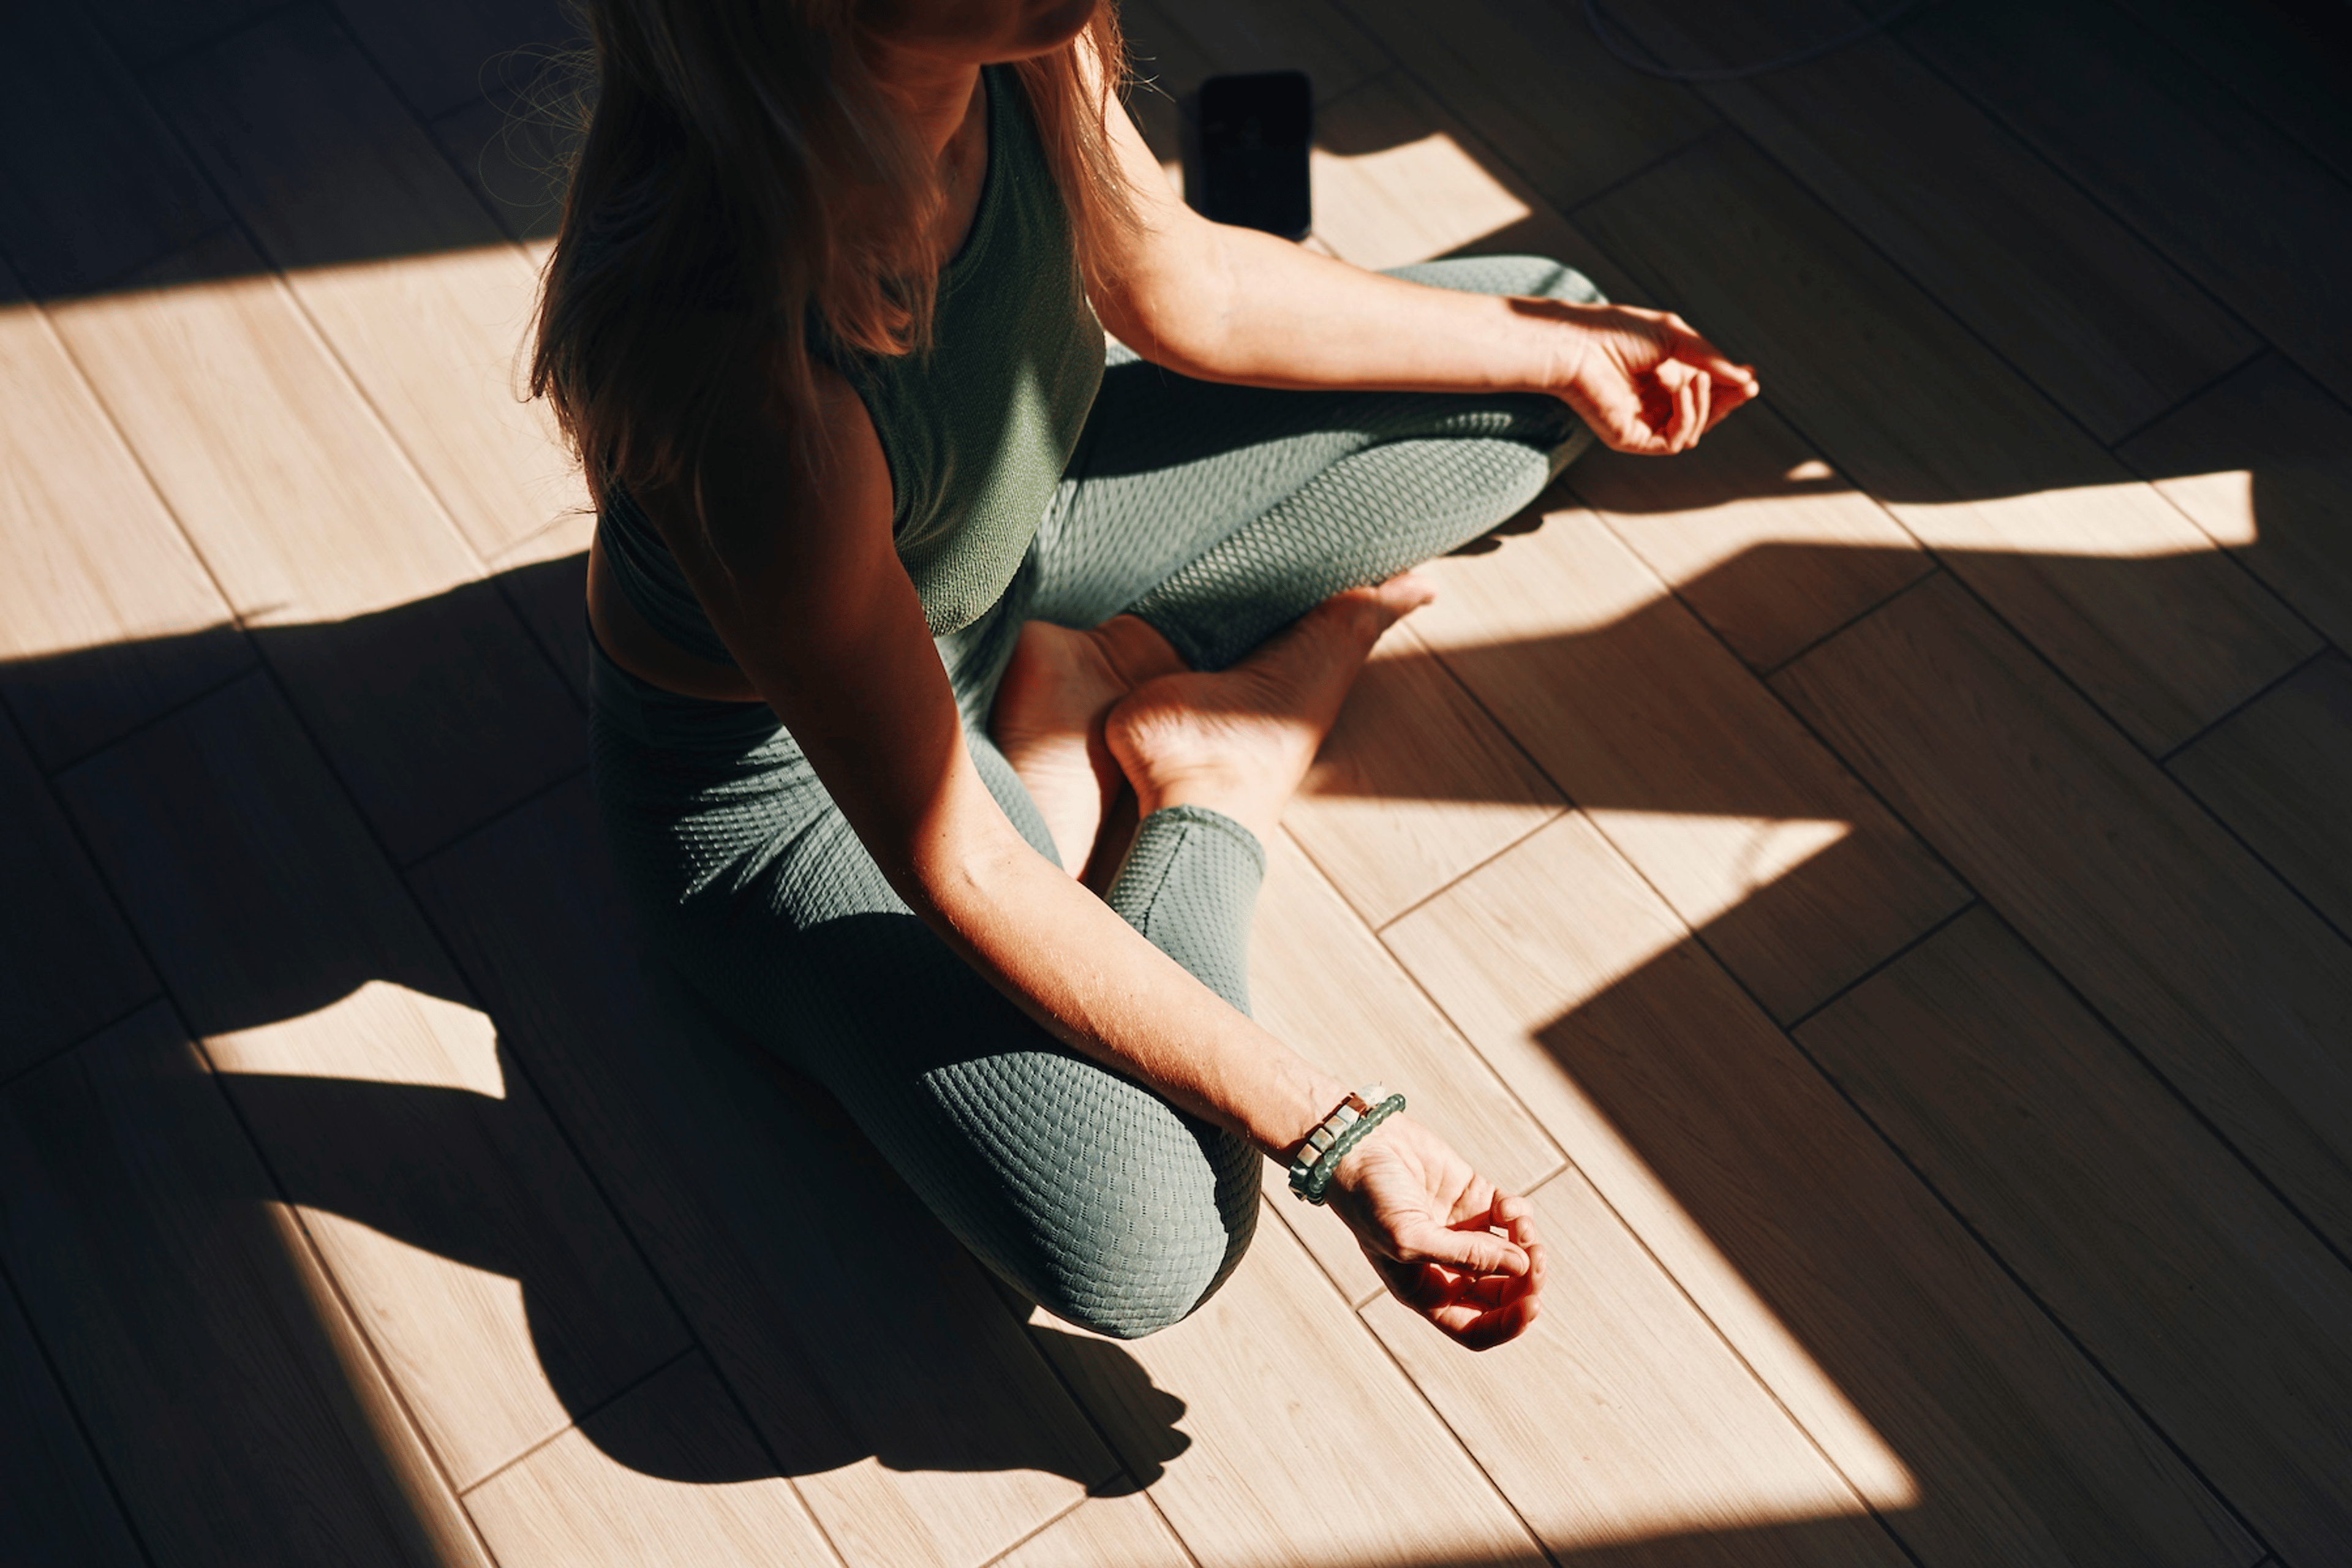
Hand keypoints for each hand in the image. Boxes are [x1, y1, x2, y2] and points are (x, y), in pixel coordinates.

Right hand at [1321, 1113, 1544, 1349]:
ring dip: (1528, 1245)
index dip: (1508, 1325)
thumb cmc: (1368, 1198)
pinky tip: (1507, 1207)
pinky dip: (1519, 1214)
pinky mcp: (1474, 1198)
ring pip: (1515, 1255)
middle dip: (1526, 1283)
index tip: (1531, 1305)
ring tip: (1520, 1226)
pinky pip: (1513, 1217)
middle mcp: (1448, 1266)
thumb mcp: (1409, 1238)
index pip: (1475, 1327)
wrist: (1358, 1144)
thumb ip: (1466, 1257)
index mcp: (1425, 1291)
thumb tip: (1522, 1266)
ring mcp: (1463, 1232)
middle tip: (1536, 1260)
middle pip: (1503, 1294)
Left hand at [1527, 298, 1759, 454]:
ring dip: (1705, 404)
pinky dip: (1687, 417)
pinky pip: (1675, 441)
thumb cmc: (1616, 333)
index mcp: (1663, 378)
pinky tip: (1682, 390)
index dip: (1731, 386)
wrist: (1578, 345)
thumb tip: (1748, 380)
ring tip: (1697, 377)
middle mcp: (1655, 403)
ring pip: (1694, 430)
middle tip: (1748, 386)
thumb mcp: (1675, 337)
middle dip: (1728, 400)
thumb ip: (1710, 358)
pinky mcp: (1632, 438)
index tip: (1751, 375)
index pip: (1706, 392)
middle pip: (1705, 415)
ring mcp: (1644, 423)